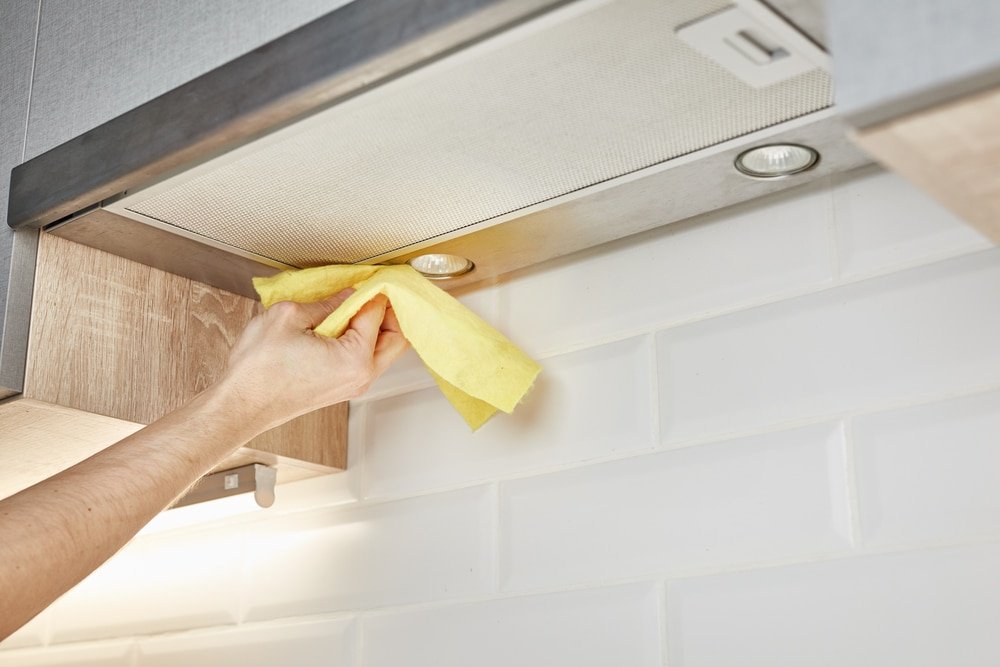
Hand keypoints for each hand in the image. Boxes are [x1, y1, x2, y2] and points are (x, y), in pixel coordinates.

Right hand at [219, 289, 407, 432]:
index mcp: (355, 358)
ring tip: (358, 304)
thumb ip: (325, 303)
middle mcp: (362, 376)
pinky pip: (366, 360)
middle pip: (397, 337)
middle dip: (390, 310)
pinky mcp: (342, 388)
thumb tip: (346, 295)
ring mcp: (354, 385)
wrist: (241, 405)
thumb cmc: (259, 369)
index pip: (378, 312)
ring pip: (384, 351)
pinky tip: (345, 324)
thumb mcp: (289, 317)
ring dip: (378, 326)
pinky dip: (365, 340)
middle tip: (375, 289)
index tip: (370, 274)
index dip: (374, 288)